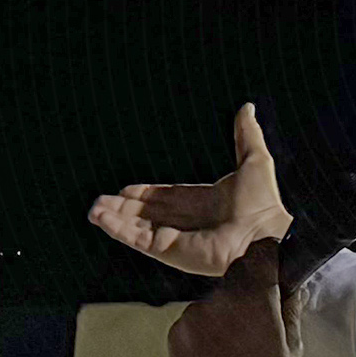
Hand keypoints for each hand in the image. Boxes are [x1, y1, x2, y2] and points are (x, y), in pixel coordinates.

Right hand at [89, 103, 295, 277]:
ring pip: (136, 227)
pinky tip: (101, 220)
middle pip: (146, 214)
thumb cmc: (262, 202)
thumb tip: (247, 108)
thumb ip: (245, 135)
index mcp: (203, 203)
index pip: (167, 198)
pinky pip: (137, 239)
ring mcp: (175, 237)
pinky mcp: (167, 249)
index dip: (146, 194)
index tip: (126, 190)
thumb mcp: (253, 159)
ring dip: (114, 218)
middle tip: (101, 202)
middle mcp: (187, 222)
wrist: (260, 234)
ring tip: (93, 211)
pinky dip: (117, 230)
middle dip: (123, 208)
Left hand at [167, 239, 294, 356]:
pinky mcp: (177, 328)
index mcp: (254, 296)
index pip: (261, 251)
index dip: (270, 257)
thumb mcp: (292, 348)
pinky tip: (215, 353)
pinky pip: (197, 318)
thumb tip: (292, 285)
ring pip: (217, 298)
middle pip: (237, 274)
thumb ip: (291, 309)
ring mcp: (195, 312)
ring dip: (227, 311)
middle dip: (250, 288)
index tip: (275, 269)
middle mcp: (221, 296)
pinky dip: (207, 328)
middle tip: (259, 317)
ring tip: (235, 345)